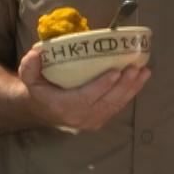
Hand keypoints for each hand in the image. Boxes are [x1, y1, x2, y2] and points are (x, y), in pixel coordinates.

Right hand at [16, 47, 148, 131]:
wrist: (43, 110)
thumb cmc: (39, 89)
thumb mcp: (29, 77)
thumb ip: (30, 66)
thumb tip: (37, 53)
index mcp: (64, 107)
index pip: (86, 97)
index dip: (102, 85)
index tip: (115, 71)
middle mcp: (80, 117)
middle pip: (107, 101)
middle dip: (124, 85)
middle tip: (135, 67)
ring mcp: (92, 120)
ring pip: (116, 104)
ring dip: (132, 88)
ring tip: (144, 71)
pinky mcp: (101, 118)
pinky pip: (118, 106)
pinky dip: (131, 92)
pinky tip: (141, 78)